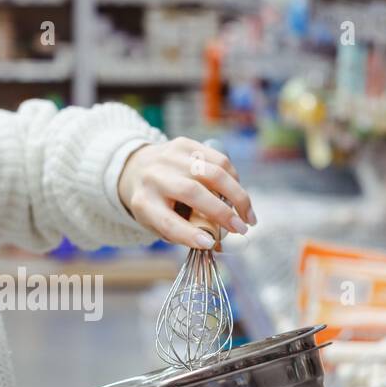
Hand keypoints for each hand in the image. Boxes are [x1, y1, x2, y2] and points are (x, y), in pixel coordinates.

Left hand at [117, 138, 255, 246]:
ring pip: (212, 172)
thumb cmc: (155, 204)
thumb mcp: (158, 224)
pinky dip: (234, 178)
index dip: (189, 234)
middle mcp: (154, 177)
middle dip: (222, 213)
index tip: (211, 243)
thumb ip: (183, 234)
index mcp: (143, 202)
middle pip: (192, 193)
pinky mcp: (184, 143)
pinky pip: (218, 159)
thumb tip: (215, 243)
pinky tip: (239, 194)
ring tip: (248, 215)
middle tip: (241, 229)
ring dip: (237, 195)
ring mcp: (169, 157)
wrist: (138, 168)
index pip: (167, 221)